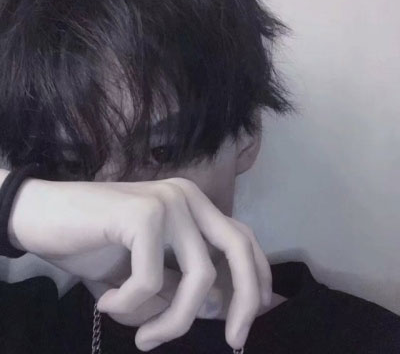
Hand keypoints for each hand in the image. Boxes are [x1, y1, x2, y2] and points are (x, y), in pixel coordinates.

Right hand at [8, 176, 271, 350]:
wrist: (40, 215)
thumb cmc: (92, 243)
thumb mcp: (142, 275)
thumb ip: (177, 288)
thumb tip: (215, 308)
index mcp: (192, 207)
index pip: (240, 238)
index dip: (256, 277)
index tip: (248, 319)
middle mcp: (187, 198)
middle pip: (237, 248)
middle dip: (243, 300)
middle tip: (233, 342)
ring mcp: (168, 201)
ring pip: (197, 276)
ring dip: (173, 321)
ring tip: (143, 339)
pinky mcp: (144, 214)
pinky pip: (152, 279)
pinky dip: (130, 304)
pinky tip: (106, 304)